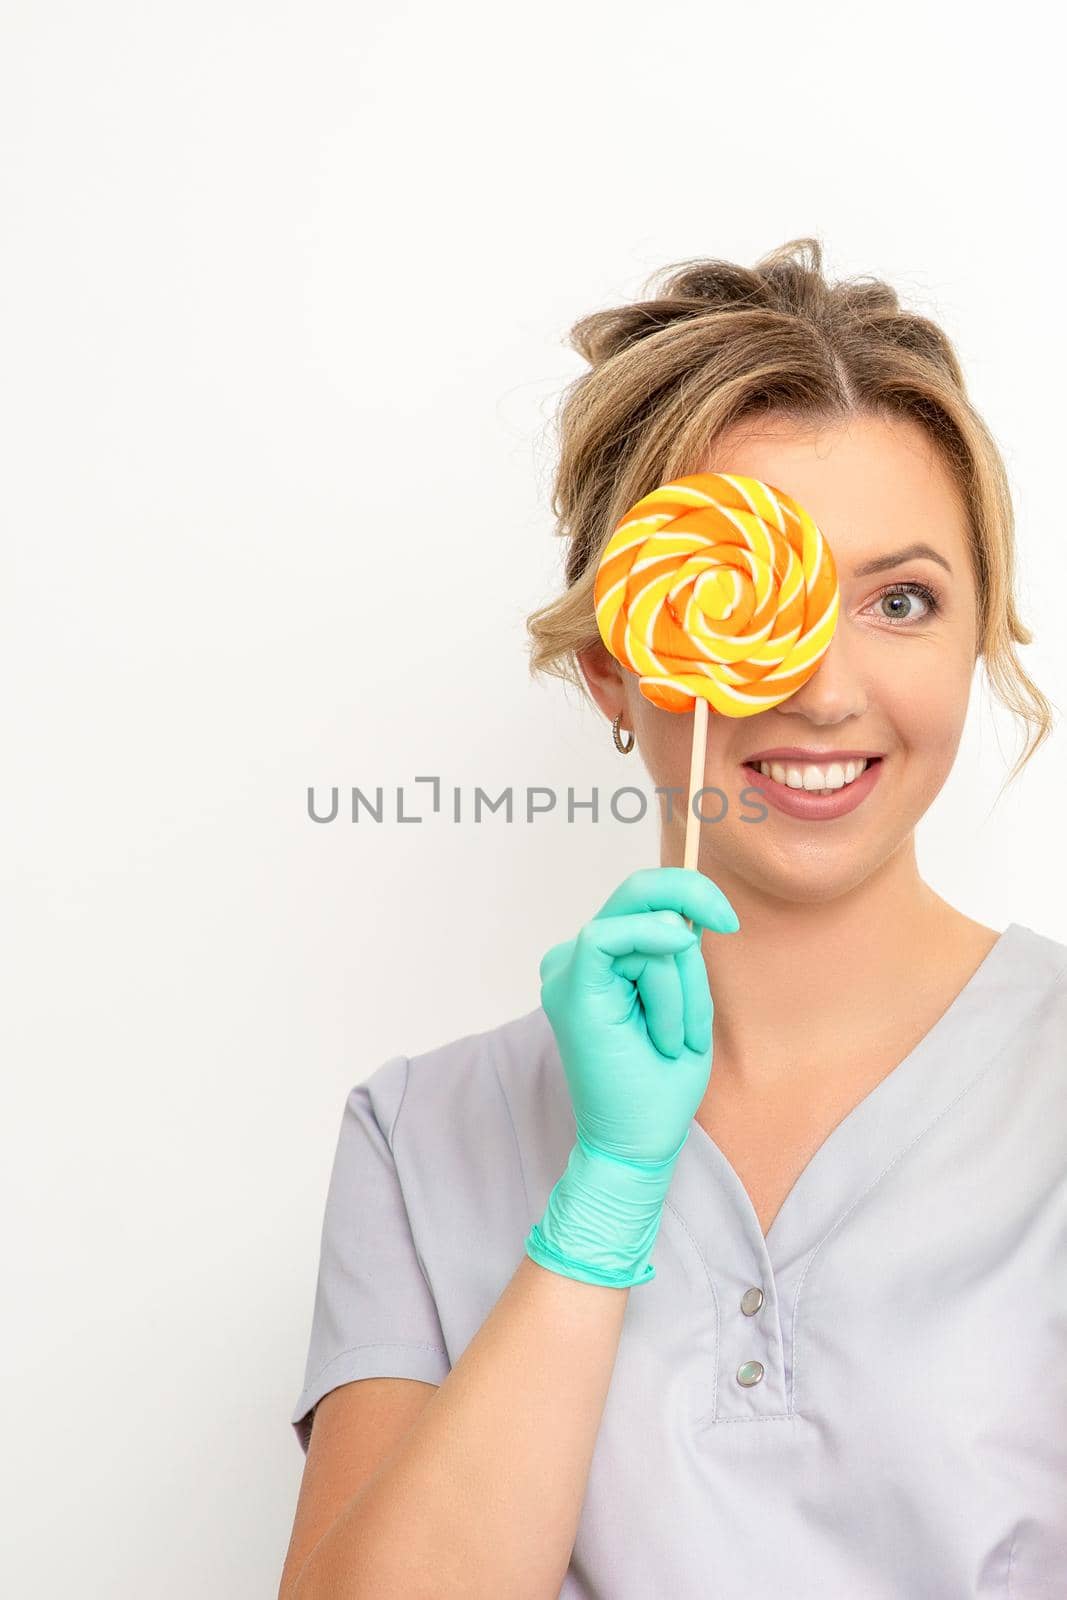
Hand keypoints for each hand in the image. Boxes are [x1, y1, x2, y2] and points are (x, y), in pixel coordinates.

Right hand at [538, 866, 738, 1165]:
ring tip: (671, 1041)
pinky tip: (672, 965)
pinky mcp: (570, 988)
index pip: (639, 902)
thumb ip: (678, 955)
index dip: (686, 891)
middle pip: (635, 894)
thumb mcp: (685, 1004)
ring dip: (679, 988)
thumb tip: (685, 912)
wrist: (636, 1144)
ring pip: (645, 932)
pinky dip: (651, 946)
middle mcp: (573, 961)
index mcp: (598, 965)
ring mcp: (566, 972)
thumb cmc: (660, 1085)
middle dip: (690, 898)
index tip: (728, 920)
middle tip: (727, 922)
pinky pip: (609, 937)